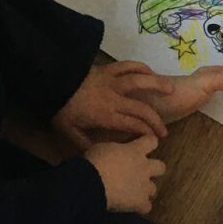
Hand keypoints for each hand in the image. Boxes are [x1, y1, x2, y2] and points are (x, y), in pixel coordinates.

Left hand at [53, 60, 171, 149]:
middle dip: (156, 120)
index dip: (146, 132)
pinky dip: (141, 68)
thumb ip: (83, 145)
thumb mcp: (68, 132)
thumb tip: (95, 157)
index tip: (154, 139)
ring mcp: (112, 81)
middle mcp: (114, 98)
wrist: (51, 82)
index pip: (132, 125)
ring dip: (157, 85)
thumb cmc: (60, 109)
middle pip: (141, 108)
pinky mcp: (108, 69)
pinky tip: (150, 73)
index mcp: (106, 115)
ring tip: (171, 90)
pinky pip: (128, 65)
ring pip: (140, 80)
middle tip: (164, 130)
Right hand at [84, 134, 165, 213]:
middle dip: (154, 170)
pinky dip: (140, 208)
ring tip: (135, 193)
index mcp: (136, 151)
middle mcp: (144, 167)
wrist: (93, 182)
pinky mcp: (139, 202)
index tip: (143, 146)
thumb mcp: (103, 147)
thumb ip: (115, 150)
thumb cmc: (95, 161)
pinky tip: (132, 208)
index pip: (152, 141)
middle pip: (160, 167)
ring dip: (146, 191)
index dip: (149, 143)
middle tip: (141, 173)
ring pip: (154, 189)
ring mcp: (143, 186)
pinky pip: (146, 207)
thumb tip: (115, 153)